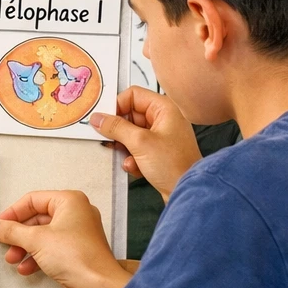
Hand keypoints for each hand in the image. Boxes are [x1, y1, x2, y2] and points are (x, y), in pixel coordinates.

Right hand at [0, 190, 129, 287]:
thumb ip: (11, 231)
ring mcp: (77, 234)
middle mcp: (76, 214)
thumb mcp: (35, 240)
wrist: (98, 286)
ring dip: (24, 247)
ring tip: (13, 258)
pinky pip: (50, 249)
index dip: (13, 212)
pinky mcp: (76, 252)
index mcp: (70, 202)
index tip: (0, 223)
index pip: (33, 200)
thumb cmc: (77, 256)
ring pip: (42, 235)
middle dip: (18, 234)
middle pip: (36, 218)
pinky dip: (36, 257)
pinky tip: (26, 267)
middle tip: (4, 242)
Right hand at [89, 86, 201, 200]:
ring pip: (130, 133)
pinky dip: (131, 157)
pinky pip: (135, 148)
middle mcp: (163, 119)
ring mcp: (160, 136)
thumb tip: (98, 118)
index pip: (133, 95)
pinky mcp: (157, 152)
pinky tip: (136, 166)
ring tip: (127, 156)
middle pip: (129, 115)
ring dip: (124, 146)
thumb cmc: (176, 166)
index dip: (117, 105)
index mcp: (164, 108)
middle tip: (111, 139)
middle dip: (119, 131)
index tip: (105, 119)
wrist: (188, 192)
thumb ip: (115, 127)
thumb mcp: (140, 142)